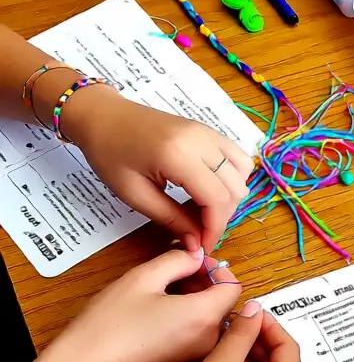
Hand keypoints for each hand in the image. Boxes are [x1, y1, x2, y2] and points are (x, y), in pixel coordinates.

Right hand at [27, 251, 241, 361]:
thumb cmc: (109, 326)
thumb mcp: (143, 278)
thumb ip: (177, 260)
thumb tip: (195, 257)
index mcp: (204, 317)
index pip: (233, 286)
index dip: (215, 269)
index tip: (193, 262)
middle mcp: (208, 342)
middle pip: (223, 305)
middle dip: (205, 284)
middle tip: (176, 272)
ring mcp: (196, 359)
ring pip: (211, 321)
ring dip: (196, 302)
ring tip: (164, 292)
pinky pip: (197, 338)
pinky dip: (187, 322)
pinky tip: (158, 315)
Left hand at [65, 91, 254, 251]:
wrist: (103, 116)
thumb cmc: (110, 154)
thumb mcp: (134, 194)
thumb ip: (170, 219)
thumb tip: (196, 244)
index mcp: (178, 155)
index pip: (217, 198)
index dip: (215, 228)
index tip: (202, 246)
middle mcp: (201, 139)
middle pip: (234, 187)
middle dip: (222, 216)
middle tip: (199, 232)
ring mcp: (207, 131)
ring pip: (242, 172)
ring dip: (229, 197)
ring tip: (205, 210)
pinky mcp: (208, 130)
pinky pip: (236, 156)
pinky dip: (231, 178)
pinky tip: (210, 189)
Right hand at [149, 302, 299, 361]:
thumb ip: (242, 332)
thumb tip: (256, 308)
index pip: (289, 348)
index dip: (270, 324)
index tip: (248, 309)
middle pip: (281, 361)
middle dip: (260, 337)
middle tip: (236, 319)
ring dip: (251, 351)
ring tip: (227, 334)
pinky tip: (225, 355)